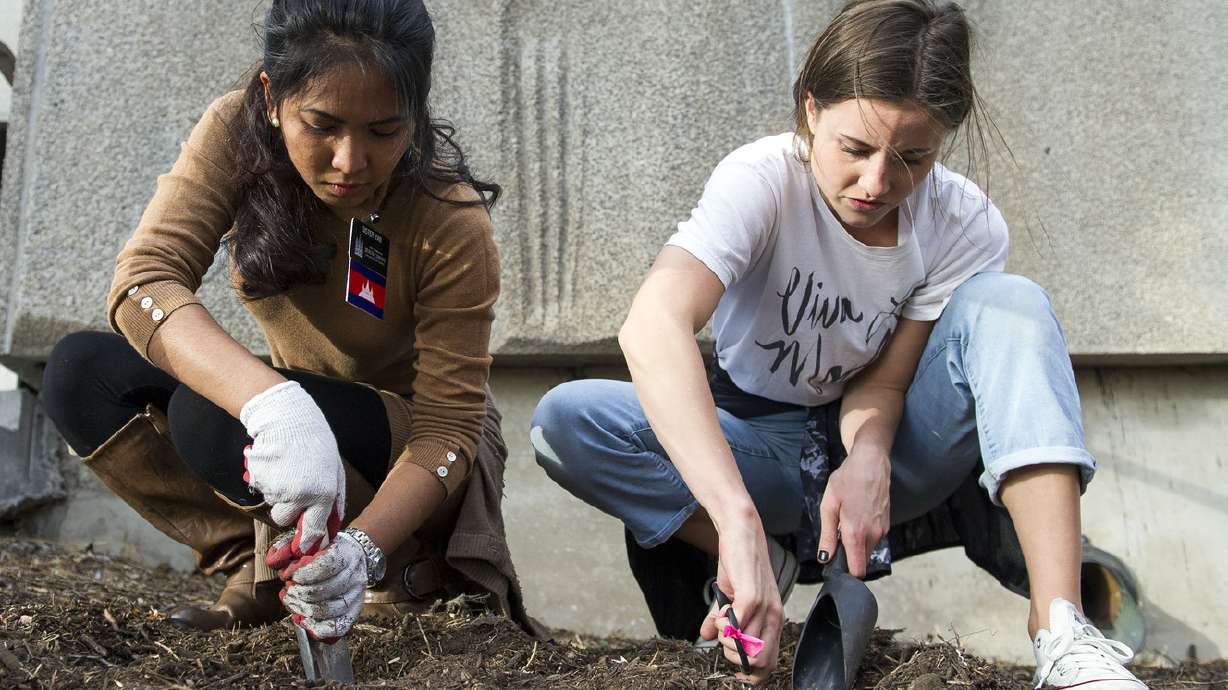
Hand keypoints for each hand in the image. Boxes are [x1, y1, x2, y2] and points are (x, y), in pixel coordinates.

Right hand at [240, 380, 346, 552]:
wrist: (287, 418)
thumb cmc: (315, 442)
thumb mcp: (335, 468)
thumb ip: (336, 497)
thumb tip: (334, 523)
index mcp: (323, 494)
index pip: (315, 529)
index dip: (308, 541)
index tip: (304, 548)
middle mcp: (300, 496)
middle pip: (285, 520)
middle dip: (287, 511)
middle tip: (293, 488)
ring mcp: (278, 489)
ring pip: (273, 505)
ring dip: (278, 495)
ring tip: (287, 471)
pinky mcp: (260, 481)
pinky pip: (263, 491)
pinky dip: (268, 482)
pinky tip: (277, 464)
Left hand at [271, 530, 366, 640]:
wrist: (356, 555)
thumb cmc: (328, 549)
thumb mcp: (311, 540)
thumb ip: (291, 546)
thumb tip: (274, 561)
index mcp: (345, 553)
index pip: (324, 566)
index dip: (302, 573)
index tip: (288, 574)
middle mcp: (354, 575)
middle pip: (323, 590)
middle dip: (298, 593)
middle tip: (287, 590)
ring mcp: (356, 595)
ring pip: (328, 610)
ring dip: (303, 610)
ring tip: (292, 603)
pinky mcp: (355, 611)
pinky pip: (338, 627)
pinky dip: (318, 628)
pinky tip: (304, 621)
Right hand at [697, 520, 782, 683]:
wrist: (740, 532)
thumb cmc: (738, 563)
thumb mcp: (730, 596)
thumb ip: (720, 620)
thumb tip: (705, 637)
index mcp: (773, 620)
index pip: (770, 662)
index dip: (751, 672)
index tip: (733, 666)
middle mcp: (774, 616)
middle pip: (760, 662)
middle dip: (735, 657)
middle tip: (723, 637)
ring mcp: (765, 607)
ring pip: (746, 645)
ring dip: (725, 638)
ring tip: (719, 618)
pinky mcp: (751, 595)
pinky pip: (736, 625)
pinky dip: (722, 624)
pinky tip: (720, 611)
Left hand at [817, 444, 890, 577]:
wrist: (871, 463)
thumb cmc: (847, 480)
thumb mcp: (829, 505)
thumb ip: (827, 535)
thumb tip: (825, 558)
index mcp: (856, 533)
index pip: (857, 570)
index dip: (846, 573)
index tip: (835, 566)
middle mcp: (873, 535)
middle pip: (861, 560)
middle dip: (848, 554)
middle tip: (836, 535)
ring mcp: (883, 530)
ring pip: (867, 549)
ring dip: (856, 543)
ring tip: (846, 521)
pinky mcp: (887, 524)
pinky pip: (873, 538)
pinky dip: (864, 534)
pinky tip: (856, 515)